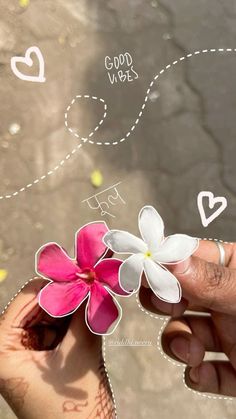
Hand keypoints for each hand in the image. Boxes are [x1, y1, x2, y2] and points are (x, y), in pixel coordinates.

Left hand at [0, 278, 114, 418]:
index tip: (78, 272)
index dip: (53, 285)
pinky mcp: (44, 357)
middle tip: (90, 281)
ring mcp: (28, 352)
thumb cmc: (73, 412)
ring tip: (94, 293)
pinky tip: (92, 310)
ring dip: (73, 306)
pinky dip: (75, 319)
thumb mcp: (78, 355)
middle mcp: (11, 348)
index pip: (25, 301)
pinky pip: (59, 328)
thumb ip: (84, 315)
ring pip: (51, 315)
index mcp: (3, 350)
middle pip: (38, 306)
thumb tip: (91, 282)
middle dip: (66, 295)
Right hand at [139, 240, 235, 396]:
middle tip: (168, 308)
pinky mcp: (233, 370)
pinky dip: (197, 375)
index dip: (161, 264)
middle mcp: (225, 301)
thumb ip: (210, 280)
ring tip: (190, 353)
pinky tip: (202, 373)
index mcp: (232, 271)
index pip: (186, 259)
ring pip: (184, 334)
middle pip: (177, 296)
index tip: (139, 271)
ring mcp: (228, 335)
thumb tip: (169, 259)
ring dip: (179, 344)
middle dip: (164, 304)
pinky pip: (202, 371)